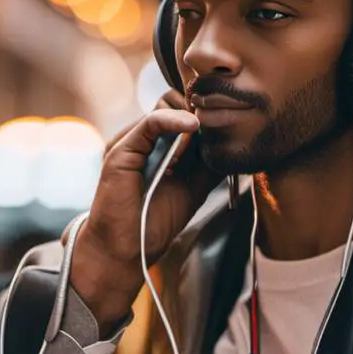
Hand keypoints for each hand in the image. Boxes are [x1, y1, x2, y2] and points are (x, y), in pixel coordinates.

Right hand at [71, 90, 221, 328]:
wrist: (126, 249)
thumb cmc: (155, 224)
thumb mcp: (194, 189)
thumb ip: (208, 165)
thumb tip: (230, 143)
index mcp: (158, 147)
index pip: (184, 115)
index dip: (205, 116)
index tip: (226, 121)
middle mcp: (143, 141)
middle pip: (176, 104)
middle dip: (200, 112)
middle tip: (217, 126)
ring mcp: (131, 142)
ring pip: (166, 108)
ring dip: (190, 121)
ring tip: (200, 140)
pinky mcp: (122, 148)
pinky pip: (151, 121)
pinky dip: (174, 119)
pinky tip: (193, 126)